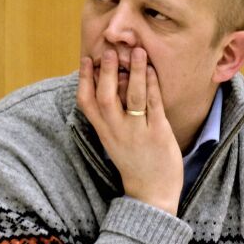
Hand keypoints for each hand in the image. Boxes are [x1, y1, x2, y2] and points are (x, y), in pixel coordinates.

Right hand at [78, 48, 182, 214]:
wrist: (151, 193)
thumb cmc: (135, 163)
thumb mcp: (114, 142)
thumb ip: (111, 119)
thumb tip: (112, 88)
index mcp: (103, 132)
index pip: (86, 103)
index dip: (85, 80)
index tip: (87, 59)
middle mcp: (116, 131)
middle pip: (105, 96)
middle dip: (107, 71)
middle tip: (110, 50)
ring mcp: (137, 133)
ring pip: (132, 97)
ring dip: (134, 72)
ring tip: (137, 51)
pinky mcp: (158, 134)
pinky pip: (154, 106)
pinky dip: (152, 86)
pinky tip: (153, 71)